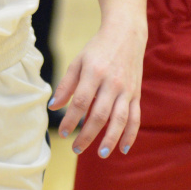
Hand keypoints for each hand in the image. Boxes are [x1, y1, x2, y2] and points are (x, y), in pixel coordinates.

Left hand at [48, 17, 145, 157]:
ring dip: (110, 139)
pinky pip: (135, 117)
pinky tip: (123, 148)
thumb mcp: (78, 61)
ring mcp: (127, 89)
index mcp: (94, 73)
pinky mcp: (136, 94)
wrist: (126, 35)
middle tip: (76, 149)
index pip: (81, 102)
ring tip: (101, 154)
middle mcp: (112, 83)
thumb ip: (66, 85)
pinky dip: (130, 134)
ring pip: (120, 119)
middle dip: (87, 134)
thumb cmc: (97, 49)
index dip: (71, 119)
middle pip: (100, 114)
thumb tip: (54, 107)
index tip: (62, 133)